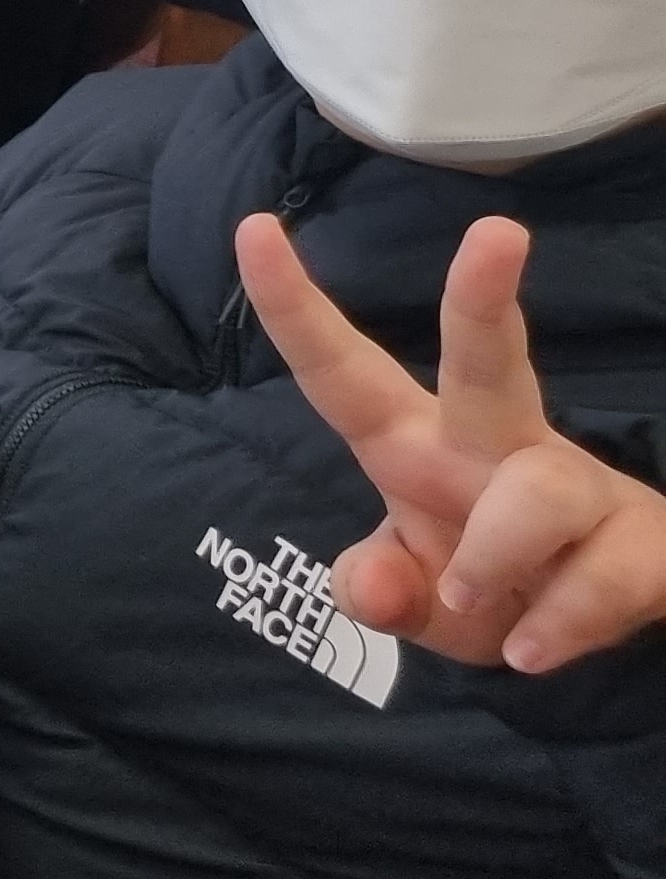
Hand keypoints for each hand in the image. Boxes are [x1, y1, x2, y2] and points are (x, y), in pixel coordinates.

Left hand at [238, 213, 665, 675]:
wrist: (588, 632)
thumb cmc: (485, 589)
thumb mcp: (415, 604)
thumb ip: (378, 593)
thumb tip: (367, 589)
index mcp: (417, 445)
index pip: (342, 372)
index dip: (294, 309)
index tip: (252, 228)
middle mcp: (496, 446)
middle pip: (488, 362)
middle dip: (484, 299)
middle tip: (497, 232)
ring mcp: (578, 488)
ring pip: (537, 494)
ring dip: (494, 557)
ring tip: (473, 602)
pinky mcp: (643, 539)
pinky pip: (601, 577)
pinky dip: (560, 623)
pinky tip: (535, 650)